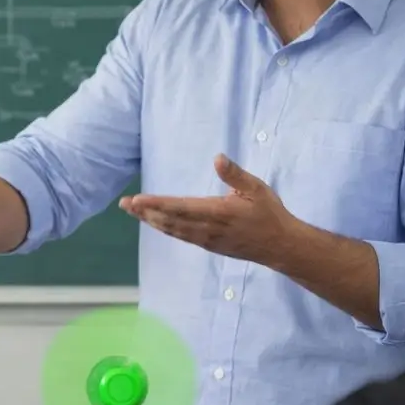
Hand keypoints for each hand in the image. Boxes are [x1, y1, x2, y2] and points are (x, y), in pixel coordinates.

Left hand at [119, 154, 296, 265]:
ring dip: (151, 221)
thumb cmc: (269, 213)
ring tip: (133, 212)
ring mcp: (206, 240)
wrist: (280, 246)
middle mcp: (207, 229)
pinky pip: (181, 237)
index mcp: (217, 212)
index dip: (156, 204)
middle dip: (145, 212)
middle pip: (169, 221)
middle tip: (123, 204)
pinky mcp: (208, 246)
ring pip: (173, 230)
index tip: (136, 200)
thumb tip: (218, 157)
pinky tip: (155, 223)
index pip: (179, 207)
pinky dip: (165, 229)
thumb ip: (235, 174)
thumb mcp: (256, 189)